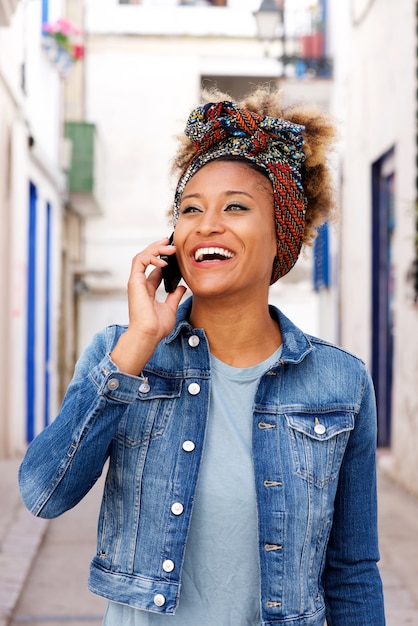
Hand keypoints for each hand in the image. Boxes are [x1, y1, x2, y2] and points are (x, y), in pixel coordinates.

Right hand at [110, 238, 186, 374]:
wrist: (149, 334)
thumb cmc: (156, 327)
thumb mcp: (170, 308)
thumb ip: (174, 296)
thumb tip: (181, 287)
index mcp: (147, 290)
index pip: (154, 269)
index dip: (163, 259)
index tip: (175, 253)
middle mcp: (140, 284)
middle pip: (146, 259)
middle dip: (158, 248)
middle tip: (170, 242)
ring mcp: (136, 282)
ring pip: (142, 256)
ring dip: (155, 249)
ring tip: (169, 247)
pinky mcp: (134, 282)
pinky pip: (140, 261)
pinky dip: (151, 257)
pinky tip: (163, 261)